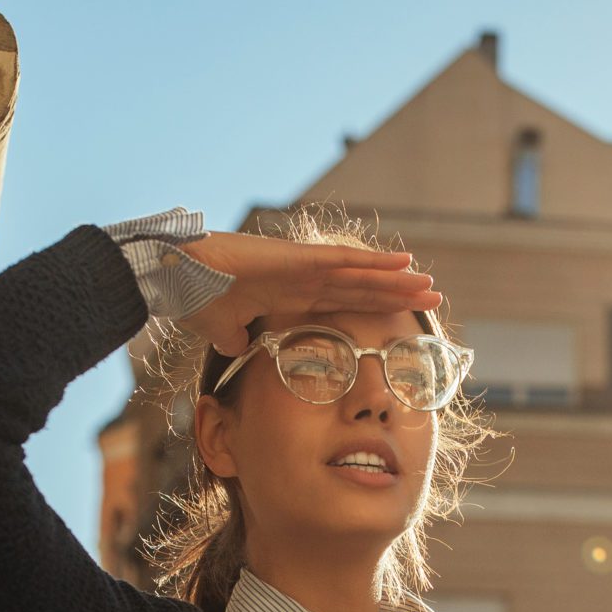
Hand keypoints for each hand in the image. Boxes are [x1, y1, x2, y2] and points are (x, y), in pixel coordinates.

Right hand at [172, 231, 446, 356]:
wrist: (179, 278)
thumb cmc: (196, 297)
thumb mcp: (224, 331)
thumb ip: (238, 339)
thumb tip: (240, 351)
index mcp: (293, 296)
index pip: (345, 303)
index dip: (374, 307)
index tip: (401, 317)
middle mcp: (306, 280)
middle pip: (364, 289)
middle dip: (398, 295)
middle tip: (433, 299)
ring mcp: (306, 268)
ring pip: (363, 275)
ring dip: (398, 281)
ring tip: (429, 284)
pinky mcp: (300, 259)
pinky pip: (346, 261)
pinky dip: (375, 262)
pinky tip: (404, 262)